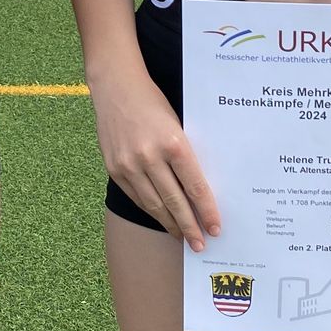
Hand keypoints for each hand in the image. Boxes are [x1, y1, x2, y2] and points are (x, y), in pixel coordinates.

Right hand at [93, 75, 220, 251]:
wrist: (116, 87)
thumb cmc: (153, 103)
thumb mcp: (178, 126)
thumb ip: (185, 157)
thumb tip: (199, 192)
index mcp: (173, 144)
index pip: (196, 187)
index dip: (207, 212)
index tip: (216, 228)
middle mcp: (150, 156)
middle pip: (175, 202)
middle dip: (190, 226)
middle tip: (201, 244)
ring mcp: (129, 164)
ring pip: (154, 205)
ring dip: (170, 224)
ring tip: (182, 236)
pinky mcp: (114, 168)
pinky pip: (136, 197)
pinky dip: (150, 210)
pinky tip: (161, 218)